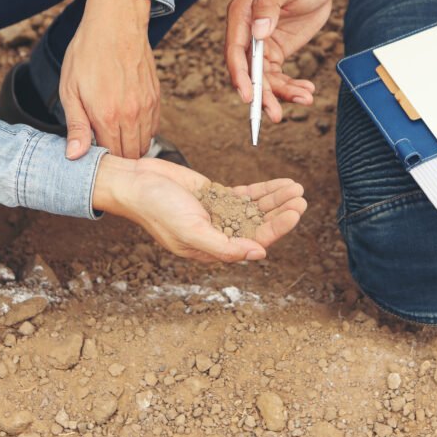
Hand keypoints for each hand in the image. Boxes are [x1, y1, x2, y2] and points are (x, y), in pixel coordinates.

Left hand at [60, 0, 158, 159]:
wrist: (116, 23)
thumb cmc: (87, 53)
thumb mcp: (70, 89)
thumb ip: (76, 126)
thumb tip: (75, 156)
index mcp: (107, 116)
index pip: (111, 156)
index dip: (102, 160)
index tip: (93, 153)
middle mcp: (131, 115)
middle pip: (131, 154)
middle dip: (118, 157)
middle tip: (103, 148)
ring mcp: (146, 106)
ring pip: (145, 143)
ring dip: (131, 146)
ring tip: (115, 137)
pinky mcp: (155, 97)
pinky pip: (153, 127)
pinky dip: (143, 132)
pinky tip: (128, 123)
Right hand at [93, 156, 306, 262]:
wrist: (136, 182)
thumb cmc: (157, 209)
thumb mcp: (190, 231)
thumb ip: (224, 246)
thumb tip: (259, 254)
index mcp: (213, 249)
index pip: (253, 242)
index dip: (276, 229)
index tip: (294, 213)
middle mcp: (219, 234)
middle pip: (259, 226)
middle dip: (281, 213)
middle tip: (301, 199)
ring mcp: (219, 214)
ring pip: (256, 209)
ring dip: (276, 200)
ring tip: (297, 189)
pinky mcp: (216, 196)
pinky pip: (246, 196)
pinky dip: (264, 190)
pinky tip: (281, 184)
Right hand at [226, 0, 332, 122]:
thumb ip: (270, 5)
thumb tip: (259, 31)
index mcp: (242, 15)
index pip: (236, 51)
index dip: (241, 76)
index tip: (249, 97)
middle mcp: (247, 33)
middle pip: (249, 71)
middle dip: (262, 94)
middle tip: (275, 115)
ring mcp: (261, 45)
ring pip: (265, 78)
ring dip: (282, 93)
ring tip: (304, 99)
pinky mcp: (275, 52)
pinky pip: (279, 76)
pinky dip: (292, 87)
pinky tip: (307, 91)